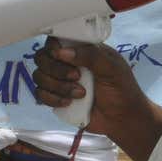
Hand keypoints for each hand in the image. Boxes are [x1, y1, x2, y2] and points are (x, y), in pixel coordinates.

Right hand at [32, 37, 146, 135]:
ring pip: (39, 76)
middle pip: (42, 58)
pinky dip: (52, 99)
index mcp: (82, 50)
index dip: (54, 47)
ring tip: (80, 94)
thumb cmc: (122, 90)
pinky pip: (40, 94)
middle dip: (56, 69)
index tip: (60, 55)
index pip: (56, 41)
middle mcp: (67, 63)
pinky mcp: (56, 98)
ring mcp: (60, 81)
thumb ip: (90, 56)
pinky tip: (69, 103)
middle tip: (77, 77)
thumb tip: (61, 52)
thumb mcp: (112, 68)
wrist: (122, 119)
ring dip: (57, 86)